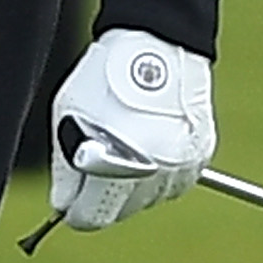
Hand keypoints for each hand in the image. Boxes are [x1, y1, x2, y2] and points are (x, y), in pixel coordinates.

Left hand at [45, 28, 212, 233]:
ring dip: (134, 184)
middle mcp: (152, 175)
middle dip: (104, 194)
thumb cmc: (104, 78)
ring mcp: (180, 167)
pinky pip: (174, 181)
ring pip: (149, 199)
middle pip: (121, 212)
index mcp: (116, 168)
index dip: (76, 211)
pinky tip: (148, 140)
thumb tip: (62, 204)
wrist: (156, 44)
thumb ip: (65, 167)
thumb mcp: (68, 118)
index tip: (71, 202)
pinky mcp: (200, 156)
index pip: (92, 218)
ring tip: (125, 141)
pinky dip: (160, 170)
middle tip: (97, 160)